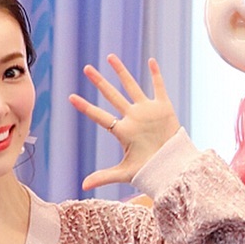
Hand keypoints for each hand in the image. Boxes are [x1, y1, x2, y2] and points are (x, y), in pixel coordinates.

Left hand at [71, 54, 181, 189]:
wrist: (174, 167)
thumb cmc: (150, 171)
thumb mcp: (125, 173)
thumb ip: (104, 176)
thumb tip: (82, 186)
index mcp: (122, 131)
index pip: (100, 116)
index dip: (86, 107)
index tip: (71, 98)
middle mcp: (133, 118)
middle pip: (112, 95)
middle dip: (99, 82)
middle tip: (86, 69)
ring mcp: (147, 111)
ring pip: (131, 86)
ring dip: (121, 72)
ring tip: (110, 57)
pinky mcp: (163, 108)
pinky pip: (159, 87)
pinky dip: (156, 75)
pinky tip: (151, 61)